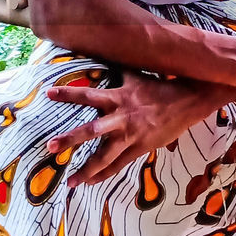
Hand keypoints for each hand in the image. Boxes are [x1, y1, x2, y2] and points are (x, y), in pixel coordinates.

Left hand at [45, 71, 206, 187]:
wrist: (186, 102)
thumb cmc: (159, 88)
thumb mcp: (136, 77)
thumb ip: (117, 72)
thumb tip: (103, 55)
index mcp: (118, 98)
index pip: (87, 94)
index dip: (68, 93)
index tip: (48, 93)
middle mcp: (120, 118)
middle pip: (91, 131)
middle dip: (70, 139)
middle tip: (51, 146)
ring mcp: (130, 136)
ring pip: (104, 156)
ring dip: (86, 170)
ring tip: (70, 181)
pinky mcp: (139, 148)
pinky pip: (118, 165)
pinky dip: (104, 174)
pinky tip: (90, 181)